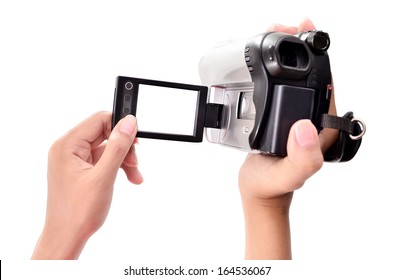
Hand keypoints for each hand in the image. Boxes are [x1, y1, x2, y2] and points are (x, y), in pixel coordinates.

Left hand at [32, 112, 141, 258]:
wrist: (67, 237)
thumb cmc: (78, 212)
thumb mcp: (103, 176)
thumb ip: (117, 147)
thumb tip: (129, 123)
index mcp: (67, 146)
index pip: (99, 120)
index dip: (120, 127)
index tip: (136, 138)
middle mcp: (68, 149)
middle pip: (104, 134)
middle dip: (124, 148)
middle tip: (135, 162)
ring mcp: (73, 160)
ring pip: (106, 148)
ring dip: (123, 160)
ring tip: (135, 176)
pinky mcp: (80, 169)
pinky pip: (102, 160)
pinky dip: (117, 167)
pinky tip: (129, 178)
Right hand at [238, 18, 337, 258]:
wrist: (259, 192)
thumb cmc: (274, 186)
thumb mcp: (289, 175)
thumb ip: (303, 158)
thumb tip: (306, 128)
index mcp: (321, 125)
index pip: (325, 81)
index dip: (316, 54)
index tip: (303, 31)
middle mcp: (311, 117)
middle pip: (311, 72)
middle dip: (300, 44)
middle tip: (281, 26)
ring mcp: (296, 116)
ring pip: (294, 77)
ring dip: (286, 52)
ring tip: (272, 34)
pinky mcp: (281, 117)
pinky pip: (280, 87)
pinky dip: (272, 68)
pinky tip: (262, 60)